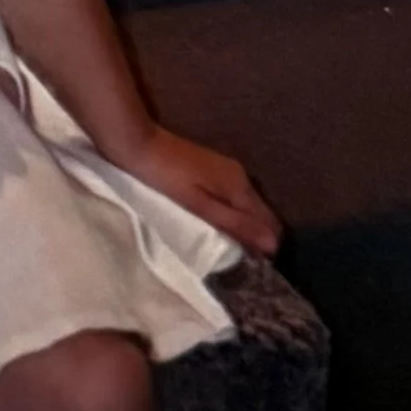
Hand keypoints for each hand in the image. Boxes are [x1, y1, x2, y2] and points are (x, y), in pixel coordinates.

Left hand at [113, 126, 282, 256]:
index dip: (268, 246)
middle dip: (259, 237)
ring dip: (245, 226)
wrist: (136, 143)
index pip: (270, 222)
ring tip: (232, 250)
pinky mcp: (211, 170)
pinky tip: (219, 226)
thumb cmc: (164, 177)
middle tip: (245, 263)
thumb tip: (274, 244)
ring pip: (247, 206)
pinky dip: (231, 213)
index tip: (259, 267)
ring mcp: (226, 170)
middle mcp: (240, 176)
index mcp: (239, 185)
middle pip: (261, 213)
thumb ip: (235, 223)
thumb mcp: (199, 205)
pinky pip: (233, 197)